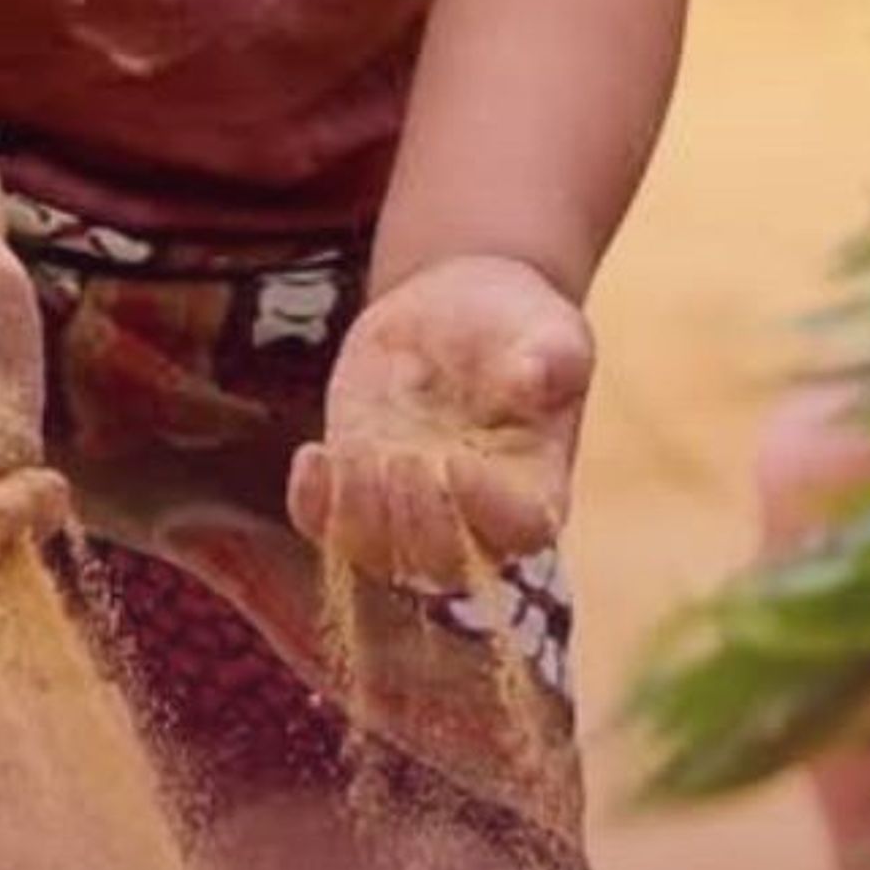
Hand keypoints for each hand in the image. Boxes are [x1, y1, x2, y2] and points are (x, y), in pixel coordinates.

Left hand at [291, 254, 590, 596]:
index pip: (523, 530)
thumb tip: (542, 374)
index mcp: (536, 481)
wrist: (455, 304)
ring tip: (355, 452)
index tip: (456, 462)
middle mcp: (473, 513)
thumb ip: (557, 353)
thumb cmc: (515, 323)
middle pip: (445, 565)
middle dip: (416, 519)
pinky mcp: (359, 492)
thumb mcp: (546, 325)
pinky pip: (326, 531)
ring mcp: (411, 508)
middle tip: (400, 457)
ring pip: (379, 558)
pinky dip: (312, 507)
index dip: (488, 512)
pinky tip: (315, 455)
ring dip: (359, 518)